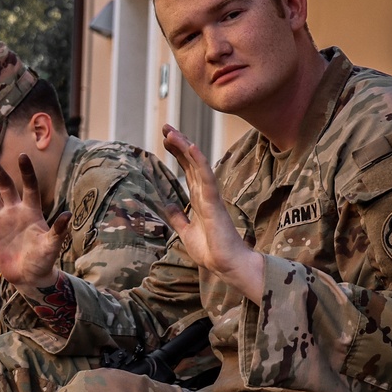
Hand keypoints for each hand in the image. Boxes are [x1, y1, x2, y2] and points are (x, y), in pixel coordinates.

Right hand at [0, 153, 69, 295]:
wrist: (29, 276)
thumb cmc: (44, 260)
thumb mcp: (52, 245)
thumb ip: (58, 230)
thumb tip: (68, 214)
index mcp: (31, 211)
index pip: (29, 187)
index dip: (26, 172)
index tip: (22, 155)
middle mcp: (14, 211)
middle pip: (4, 186)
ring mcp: (0, 220)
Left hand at [162, 125, 264, 301]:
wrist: (225, 265)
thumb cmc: (211, 250)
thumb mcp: (186, 231)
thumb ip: (178, 217)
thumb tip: (168, 205)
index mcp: (199, 198)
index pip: (187, 169)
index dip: (177, 153)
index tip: (166, 138)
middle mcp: (205, 193)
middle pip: (191, 162)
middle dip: (179, 143)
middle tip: (166, 126)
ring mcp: (210, 196)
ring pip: (197, 165)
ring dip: (185, 147)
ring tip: (171, 132)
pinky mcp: (213, 203)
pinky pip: (206, 177)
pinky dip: (199, 161)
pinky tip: (190, 147)